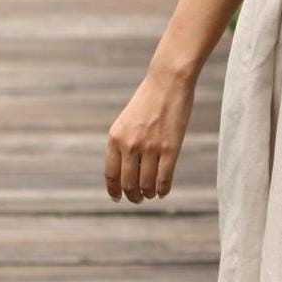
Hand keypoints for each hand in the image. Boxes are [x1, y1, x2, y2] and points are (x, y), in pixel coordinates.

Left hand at [105, 65, 196, 202]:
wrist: (167, 82)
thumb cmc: (148, 101)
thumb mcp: (126, 122)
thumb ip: (123, 144)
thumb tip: (124, 171)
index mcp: (115, 138)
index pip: (111, 175)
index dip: (114, 191)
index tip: (117, 198)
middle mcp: (130, 145)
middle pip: (128, 183)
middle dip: (132, 196)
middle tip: (137, 199)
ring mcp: (150, 148)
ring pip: (146, 185)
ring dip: (148, 194)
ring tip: (151, 194)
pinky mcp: (170, 148)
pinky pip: (164, 179)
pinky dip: (163, 190)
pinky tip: (163, 191)